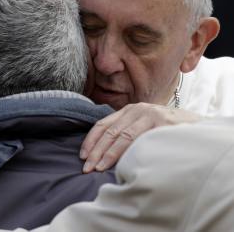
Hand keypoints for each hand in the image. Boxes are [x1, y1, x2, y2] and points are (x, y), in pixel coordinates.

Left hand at [80, 103, 200, 172]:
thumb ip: (126, 133)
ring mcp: (148, 114)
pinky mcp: (161, 121)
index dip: (91, 140)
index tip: (82, 155)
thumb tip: (101, 152)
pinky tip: (119, 163)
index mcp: (128, 111)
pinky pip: (139, 138)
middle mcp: (136, 109)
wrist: (195, 126)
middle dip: (95, 151)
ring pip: (121, 136)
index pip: (102, 125)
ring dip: (108, 154)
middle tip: (86, 167)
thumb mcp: (142, 127)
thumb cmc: (165, 130)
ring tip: (98, 168)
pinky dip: (127, 151)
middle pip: (109, 131)